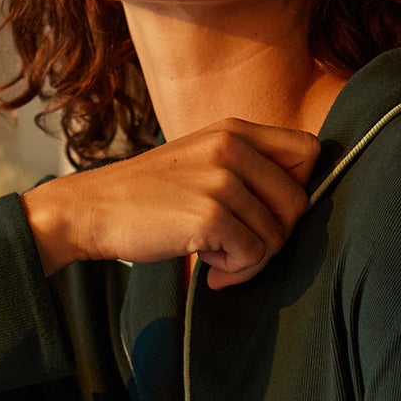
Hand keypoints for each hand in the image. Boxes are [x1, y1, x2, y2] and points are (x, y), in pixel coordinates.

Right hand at [21, 118, 321, 287]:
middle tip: (238, 249)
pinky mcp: (210, 214)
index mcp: (235, 130)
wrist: (91, 210)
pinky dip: (233, 271)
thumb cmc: (146, 197)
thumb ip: (244, 169)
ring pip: (277, 235)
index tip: (265, 212)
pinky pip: (252, 254)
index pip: (309, 152)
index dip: (298, 189)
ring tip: (212, 256)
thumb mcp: (199, 161)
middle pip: (298, 202)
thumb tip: (297, 207)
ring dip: (249, 260)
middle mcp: (233, 147)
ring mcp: (222, 179)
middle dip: (276, 237)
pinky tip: (204, 267)